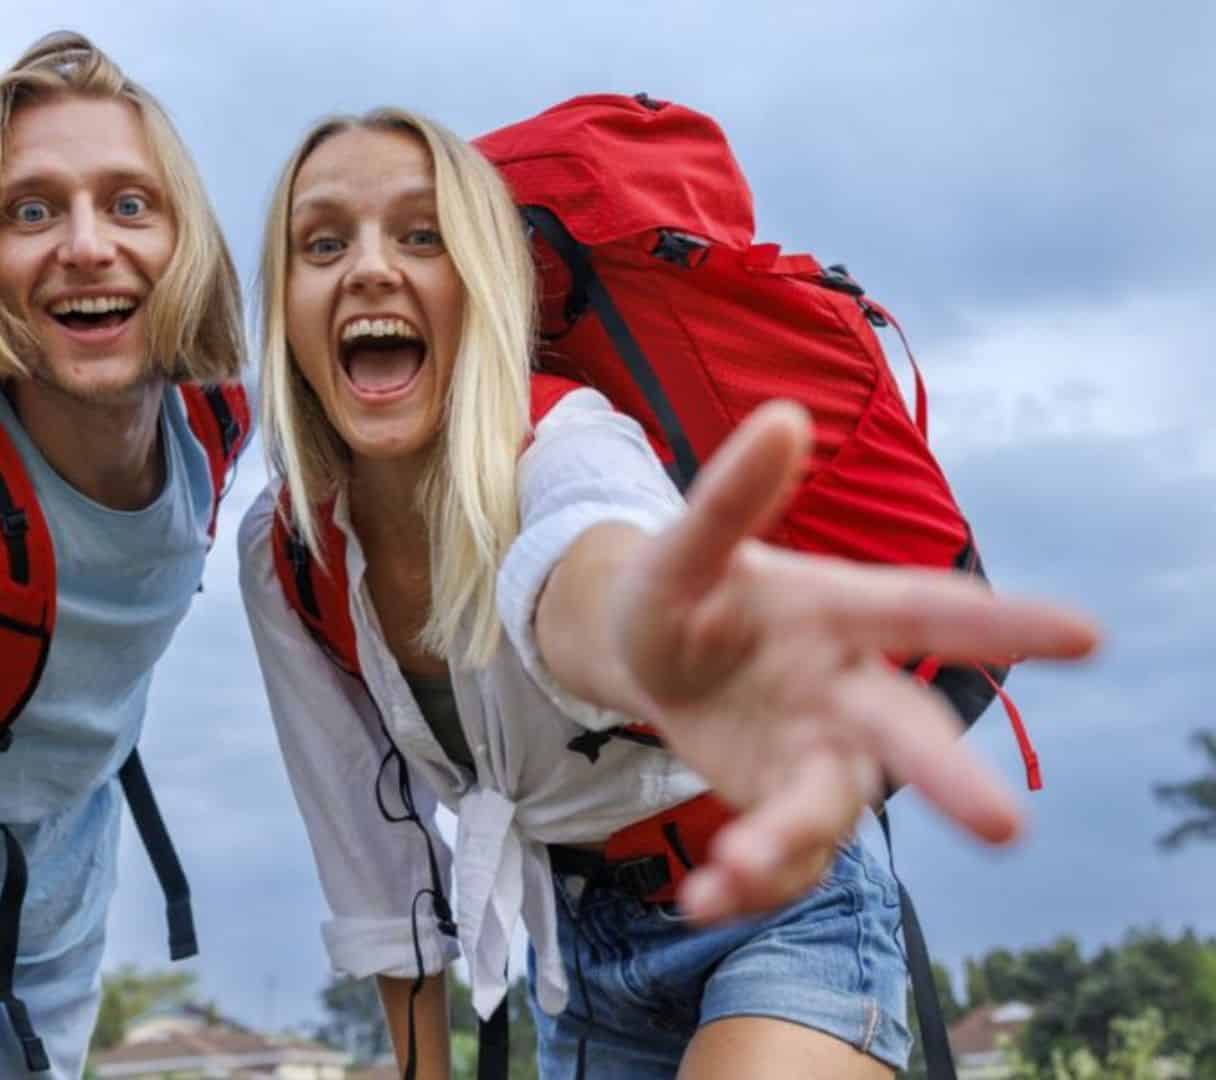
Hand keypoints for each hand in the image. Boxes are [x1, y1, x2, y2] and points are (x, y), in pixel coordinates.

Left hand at [598, 402, 1097, 922]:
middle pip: (910, 735)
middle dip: (953, 779)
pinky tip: (701, 898)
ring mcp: (819, 755)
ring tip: (734, 868)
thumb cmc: (682, 588)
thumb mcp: (686, 548)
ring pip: (834, 809)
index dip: (1005, 623)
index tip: (1087, 637)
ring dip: (792, 843)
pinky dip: (749, 883)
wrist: (643, 651)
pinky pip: (783, 857)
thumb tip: (783, 416)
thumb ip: (729, 497)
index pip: (929, 612)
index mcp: (840, 612)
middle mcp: (847, 691)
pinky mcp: (780, 808)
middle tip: (1006, 827)